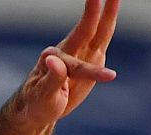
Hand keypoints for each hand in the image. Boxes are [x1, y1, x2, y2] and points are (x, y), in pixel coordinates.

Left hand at [17, 0, 119, 125]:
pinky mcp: (91, 56)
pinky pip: (103, 36)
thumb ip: (51, 79)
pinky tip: (113, 5)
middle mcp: (66, 49)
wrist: (40, 108)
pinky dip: (108, 20)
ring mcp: (80, 51)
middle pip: (85, 30)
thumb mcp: (43, 96)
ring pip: (97, 29)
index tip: (110, 77)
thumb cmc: (38, 103)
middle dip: (93, 12)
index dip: (90, 70)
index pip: (74, 64)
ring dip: (107, 11)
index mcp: (52, 58)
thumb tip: (55, 60)